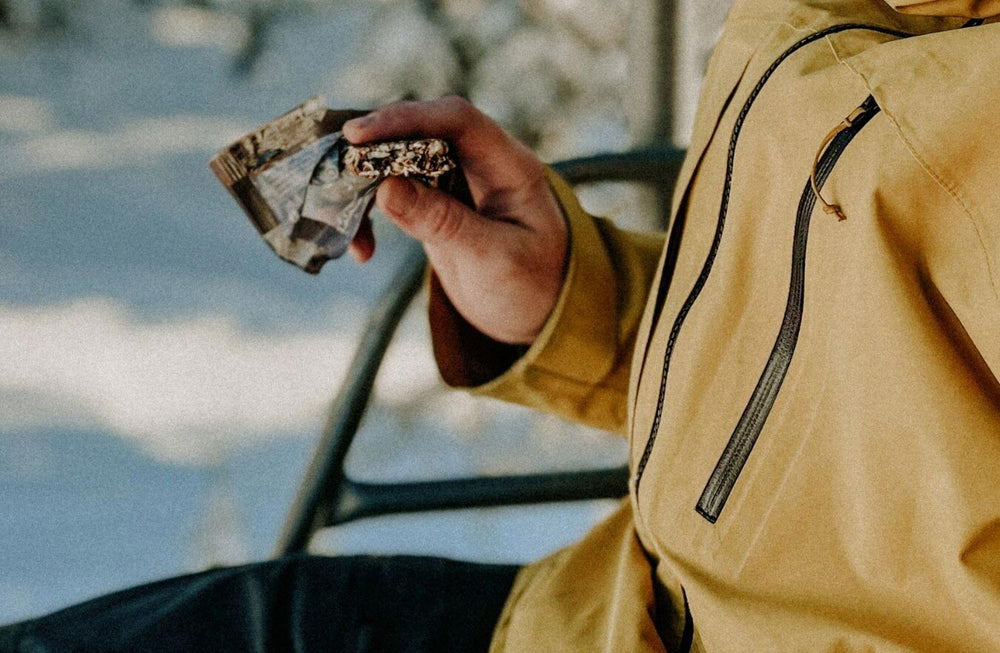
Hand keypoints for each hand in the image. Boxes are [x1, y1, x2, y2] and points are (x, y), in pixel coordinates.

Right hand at [343, 96, 567, 344]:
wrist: (540, 315)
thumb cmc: (534, 286)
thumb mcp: (492, 260)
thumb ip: (443, 223)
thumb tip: (385, 188)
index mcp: (510, 166)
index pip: (457, 120)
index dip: (407, 119)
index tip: (358, 135)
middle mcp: (480, 163)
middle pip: (418, 132)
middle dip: (373, 150)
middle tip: (335, 177)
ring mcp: (454, 181)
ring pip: (397, 161)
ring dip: (364, 187)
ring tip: (346, 226)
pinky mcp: (433, 203)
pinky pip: (391, 193)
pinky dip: (370, 215)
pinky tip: (362, 249)